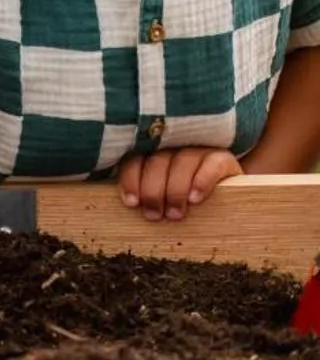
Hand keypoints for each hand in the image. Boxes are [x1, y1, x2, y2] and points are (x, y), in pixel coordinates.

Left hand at [118, 147, 241, 221]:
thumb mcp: (162, 193)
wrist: (229, 194)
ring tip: (174, 214)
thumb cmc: (184, 195)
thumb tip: (129, 205)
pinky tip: (195, 199)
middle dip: (153, 190)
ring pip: (182, 162)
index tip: (131, 203)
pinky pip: (211, 165)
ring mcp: (199, 148)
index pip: (135, 158)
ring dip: (175, 190)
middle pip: (157, 161)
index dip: (131, 179)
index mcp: (153, 149)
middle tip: (154, 215)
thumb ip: (145, 192)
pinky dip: (201, 182)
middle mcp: (174, 144)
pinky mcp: (223, 157)